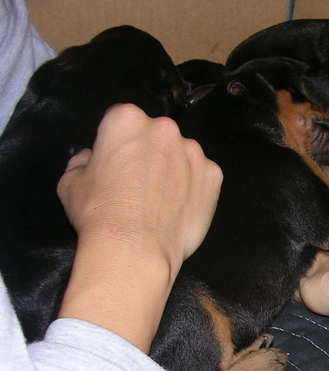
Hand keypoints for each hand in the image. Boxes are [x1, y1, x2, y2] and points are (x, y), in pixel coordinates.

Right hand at [57, 104, 221, 351]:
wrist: (134, 250)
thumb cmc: (98, 214)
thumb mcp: (70, 183)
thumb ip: (82, 161)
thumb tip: (92, 159)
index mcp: (127, 119)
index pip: (121, 121)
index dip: (116, 145)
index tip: (115, 166)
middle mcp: (165, 128)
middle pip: (156, 135)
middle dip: (149, 153)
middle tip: (138, 184)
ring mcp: (194, 152)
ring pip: (182, 155)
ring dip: (174, 169)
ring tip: (161, 200)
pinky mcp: (215, 176)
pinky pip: (203, 176)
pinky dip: (194, 188)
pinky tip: (179, 207)